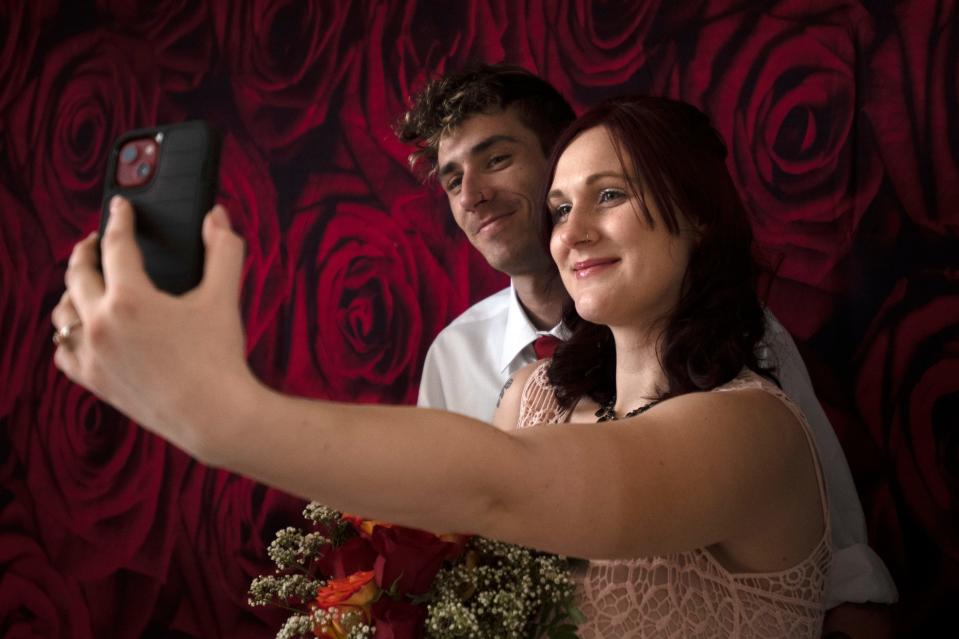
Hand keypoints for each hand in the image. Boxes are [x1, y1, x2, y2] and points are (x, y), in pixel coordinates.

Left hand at [52, 196, 254, 457]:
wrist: (214, 415)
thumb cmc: (219, 358)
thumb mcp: (224, 298)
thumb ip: (223, 250)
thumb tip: (216, 216)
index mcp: (130, 299)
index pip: (115, 244)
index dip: (118, 219)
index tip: (120, 206)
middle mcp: (100, 324)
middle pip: (77, 273)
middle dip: (86, 249)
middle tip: (97, 240)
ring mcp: (91, 355)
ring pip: (62, 311)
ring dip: (72, 290)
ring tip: (86, 282)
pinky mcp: (93, 381)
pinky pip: (62, 351)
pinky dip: (66, 335)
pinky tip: (80, 328)